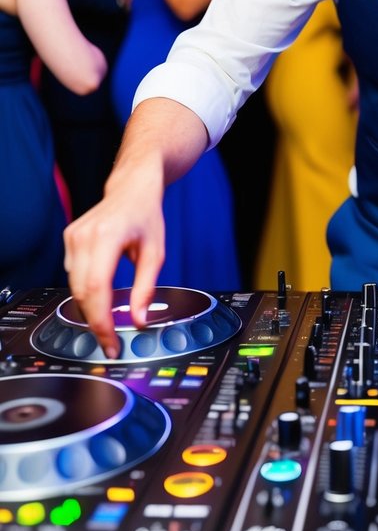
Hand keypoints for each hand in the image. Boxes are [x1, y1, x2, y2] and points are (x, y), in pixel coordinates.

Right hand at [63, 185, 165, 357]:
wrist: (132, 188)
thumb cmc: (146, 215)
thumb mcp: (155, 252)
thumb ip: (146, 288)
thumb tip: (139, 320)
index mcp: (107, 236)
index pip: (96, 288)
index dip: (101, 321)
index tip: (110, 342)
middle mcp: (85, 236)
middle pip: (81, 292)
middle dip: (95, 321)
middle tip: (110, 341)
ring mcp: (73, 236)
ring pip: (73, 286)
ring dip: (89, 307)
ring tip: (107, 321)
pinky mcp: (69, 238)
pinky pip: (72, 274)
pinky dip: (84, 291)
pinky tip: (99, 296)